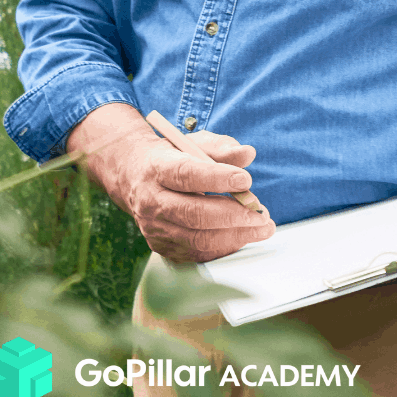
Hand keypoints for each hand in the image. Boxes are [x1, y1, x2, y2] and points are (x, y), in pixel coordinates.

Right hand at [66, 103, 275, 261]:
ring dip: (235, 236)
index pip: (187, 175)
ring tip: (261, 227)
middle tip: (262, 213)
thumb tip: (248, 154)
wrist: (134, 176)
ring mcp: (154, 228)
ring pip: (197, 239)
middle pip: (194, 213)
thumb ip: (221, 147)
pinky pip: (196, 254)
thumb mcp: (193, 142)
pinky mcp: (161, 246)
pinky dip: (223, 248)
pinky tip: (242, 237)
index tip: (246, 180)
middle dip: (234, 215)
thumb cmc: (172, 156)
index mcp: (157, 168)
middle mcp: (151, 200)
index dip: (218, 178)